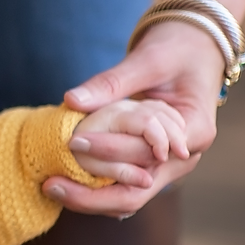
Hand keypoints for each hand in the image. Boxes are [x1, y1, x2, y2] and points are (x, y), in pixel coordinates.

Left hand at [42, 0, 244, 214]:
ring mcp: (170, 164)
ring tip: (51, 187)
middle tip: (50, 184)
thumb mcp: (146, 60)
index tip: (72, 143)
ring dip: (92, 196)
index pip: (150, 157)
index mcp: (195, 132)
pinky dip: (98, 187)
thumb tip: (71, 100)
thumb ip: (111, 83)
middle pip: (138, 190)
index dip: (111, 154)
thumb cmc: (177, 48)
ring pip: (130, 194)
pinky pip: (125, 183)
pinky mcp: (153, 162)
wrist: (193, 47)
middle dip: (94, 193)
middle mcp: (185, 156)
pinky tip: (66, 184)